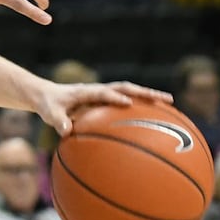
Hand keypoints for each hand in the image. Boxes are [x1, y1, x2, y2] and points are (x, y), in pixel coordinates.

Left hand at [38, 79, 173, 136]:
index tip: (127, 103)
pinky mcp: (108, 100)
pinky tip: (157, 118)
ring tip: (171, 104)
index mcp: (86, 92)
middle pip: (126, 88)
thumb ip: (56, 121)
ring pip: (132, 92)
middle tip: (166, 100)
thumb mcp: (49, 113)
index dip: (114, 97)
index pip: (103, 93)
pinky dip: (143, 106)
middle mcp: (99, 90)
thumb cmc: (49, 105)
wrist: (48, 96)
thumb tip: (66, 132)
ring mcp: (106, 94)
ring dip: (150, 97)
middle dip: (145, 93)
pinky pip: (129, 101)